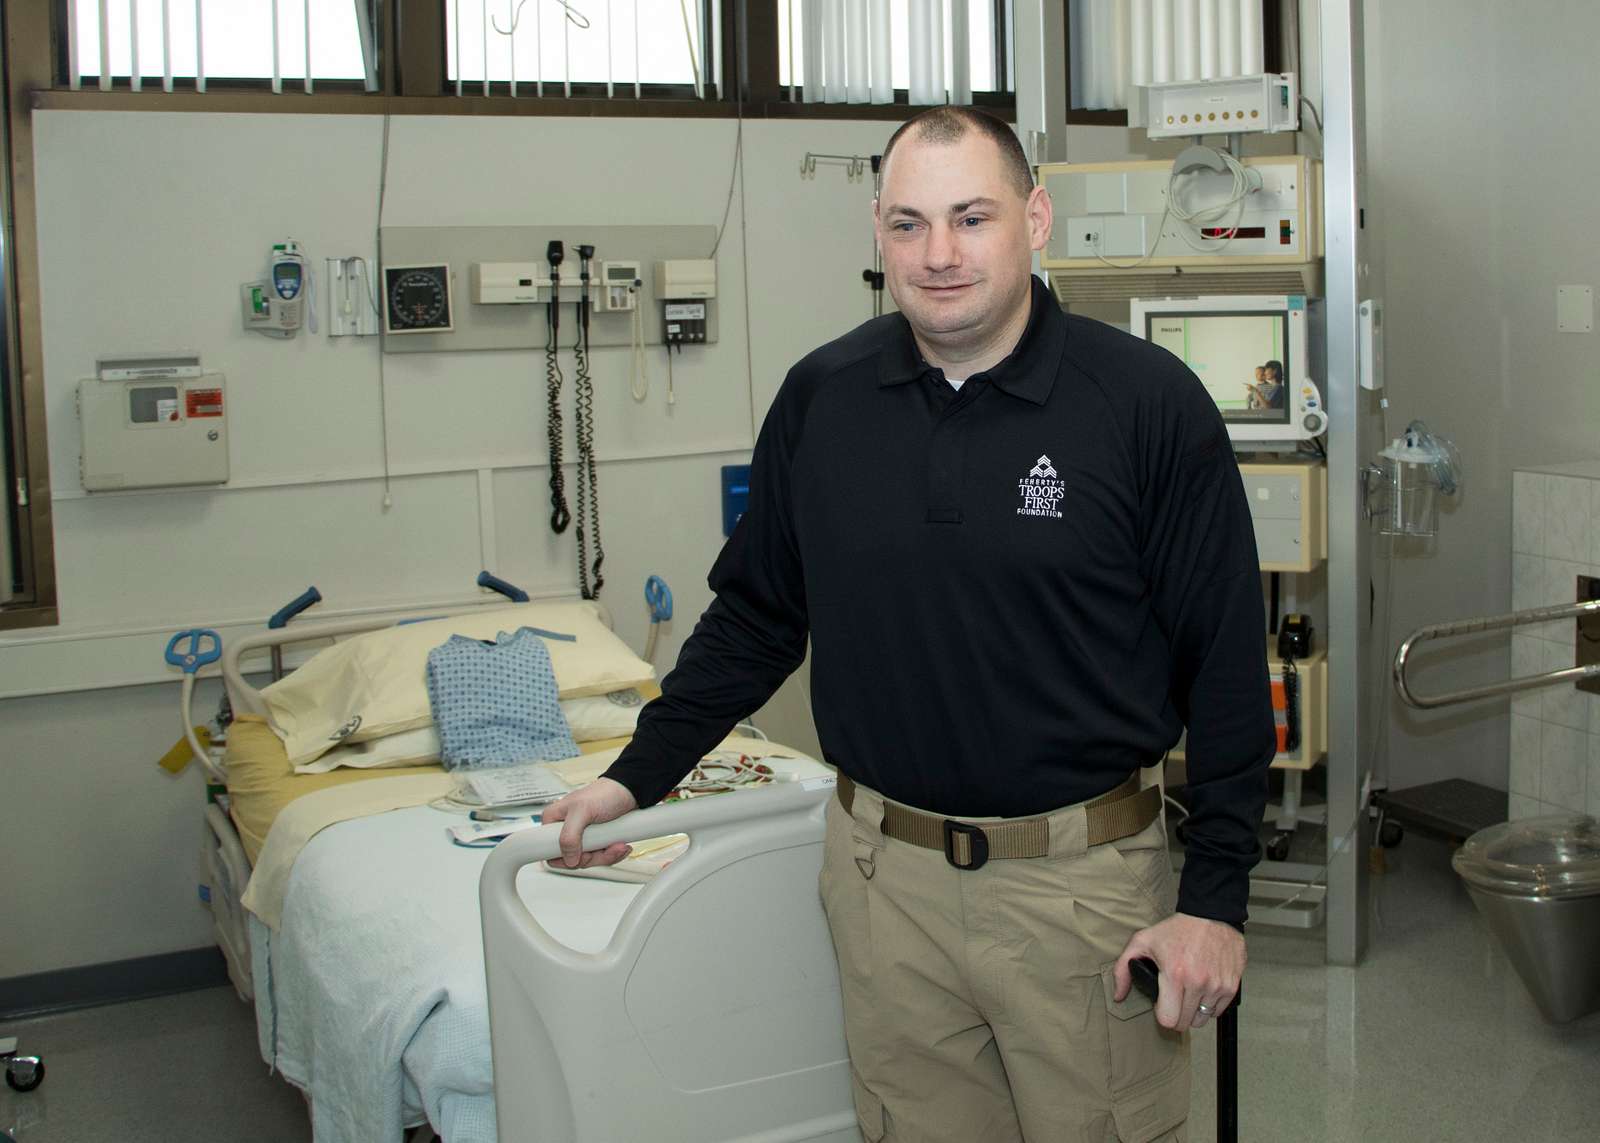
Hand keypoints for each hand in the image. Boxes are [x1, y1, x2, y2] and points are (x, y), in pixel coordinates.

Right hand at [539, 778, 638, 868]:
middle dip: (592, 858)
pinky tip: (619, 845)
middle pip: (571, 860)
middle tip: (603, 846)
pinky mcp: (596, 841)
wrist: (629, 791)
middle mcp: (566, 830)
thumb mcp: (583, 810)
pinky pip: (600, 858)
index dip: (566, 859)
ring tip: (617, 843)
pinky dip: (612, 854)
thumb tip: (568, 859)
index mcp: (554, 821)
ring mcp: (581, 837)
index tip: (583, 855)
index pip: (549, 852)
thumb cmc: (605, 793)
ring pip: (588, 860)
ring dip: (605, 856)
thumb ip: (569, 835)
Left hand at [1112, 913, 1244, 1031]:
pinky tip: (1203, 988)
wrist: (1210, 914)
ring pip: (1203, 1019)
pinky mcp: (1232, 986)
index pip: (1168, 1019)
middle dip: (1177, 1014)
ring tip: (1189, 992)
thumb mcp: (1142, 941)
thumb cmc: (1176, 929)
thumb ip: (1123, 969)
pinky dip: (1210, 1005)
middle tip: (1174, 999)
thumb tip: (1118, 996)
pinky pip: (1218, 1011)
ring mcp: (1217, 986)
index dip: (1162, 1015)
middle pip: (1186, 1023)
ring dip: (1194, 1010)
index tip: (1162, 1004)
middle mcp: (1199, 983)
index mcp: (1175, 975)